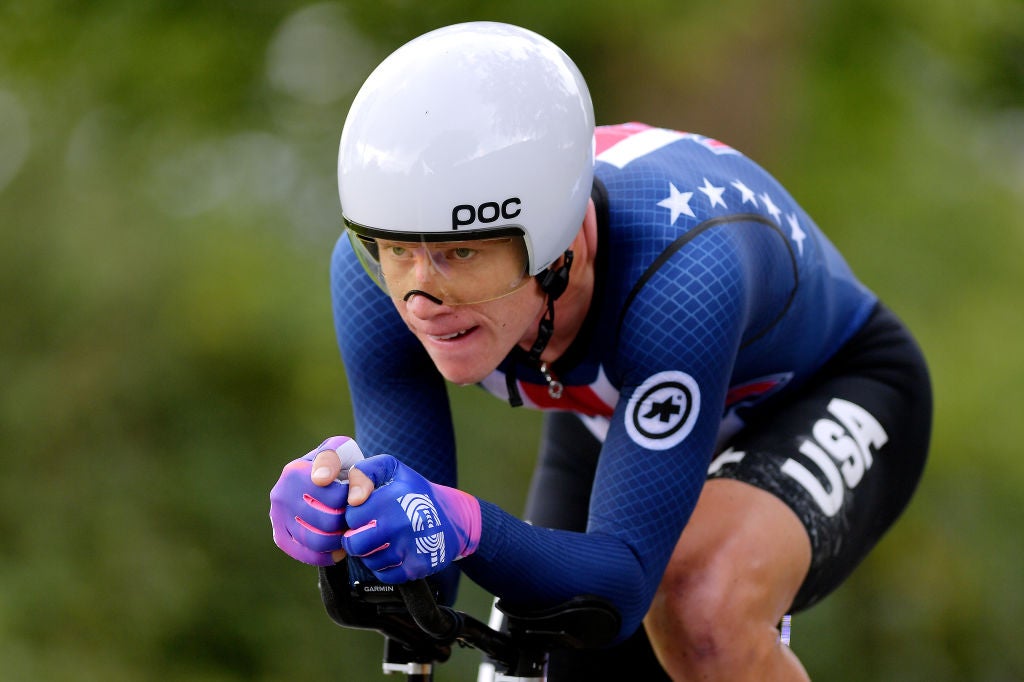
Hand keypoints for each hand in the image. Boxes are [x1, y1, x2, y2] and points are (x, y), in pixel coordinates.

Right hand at [269, 435, 364, 565]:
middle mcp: (282, 493)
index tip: (355, 496)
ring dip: (338, 540)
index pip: (336, 497)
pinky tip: (338, 549)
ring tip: (348, 532)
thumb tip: (322, 482)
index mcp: (297, 471)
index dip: (352, 501)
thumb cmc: (339, 465)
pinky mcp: (279, 536)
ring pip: (317, 540)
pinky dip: (325, 556)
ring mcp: (278, 516)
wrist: (321, 477)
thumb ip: (351, 469)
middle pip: (328, 521)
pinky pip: (304, 554)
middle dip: (347, 522)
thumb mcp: (348, 456)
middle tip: (356, 518)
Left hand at [342, 455, 480, 582]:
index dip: (355, 515)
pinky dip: (385, 567)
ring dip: (371, 553)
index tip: (367, 512)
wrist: (454, 518)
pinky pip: (384, 575)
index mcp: (395, 496)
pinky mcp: (417, 567)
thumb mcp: (393, 469)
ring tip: (383, 540)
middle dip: (356, 539)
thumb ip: (365, 471)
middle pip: (355, 544)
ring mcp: (411, 546)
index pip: (351, 516)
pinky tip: (394, 553)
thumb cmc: (416, 492)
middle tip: (367, 531)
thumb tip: (353, 499)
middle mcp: (403, 521)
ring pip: (369, 561)